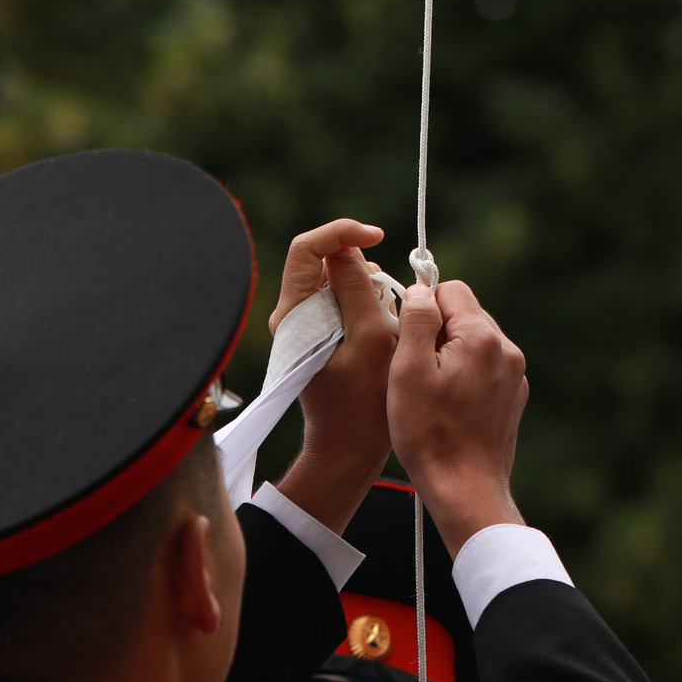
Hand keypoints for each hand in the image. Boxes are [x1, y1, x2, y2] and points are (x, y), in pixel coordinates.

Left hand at [270, 219, 395, 532]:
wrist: (348, 448)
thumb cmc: (362, 403)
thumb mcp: (371, 340)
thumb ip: (357, 289)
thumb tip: (348, 250)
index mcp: (295, 315)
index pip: (307, 248)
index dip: (343, 233)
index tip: (377, 237)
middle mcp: (292, 316)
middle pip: (327, 263)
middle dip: (364, 271)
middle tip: (390, 303)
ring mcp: (305, 326)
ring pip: (340, 283)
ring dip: (370, 294)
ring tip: (388, 330)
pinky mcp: (320, 335)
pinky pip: (346, 305)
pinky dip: (369, 311)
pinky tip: (382, 338)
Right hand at [387, 279, 527, 555]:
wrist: (465, 490)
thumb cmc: (429, 434)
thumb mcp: (408, 371)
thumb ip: (417, 321)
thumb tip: (420, 290)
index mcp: (482, 337)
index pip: (450, 289)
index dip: (422, 306)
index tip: (405, 336)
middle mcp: (507, 350)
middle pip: (465, 313)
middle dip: (437, 331)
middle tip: (413, 367)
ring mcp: (514, 375)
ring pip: (474, 341)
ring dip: (450, 353)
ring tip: (430, 389)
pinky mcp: (513, 396)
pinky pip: (485, 367)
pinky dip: (464, 375)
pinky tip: (448, 404)